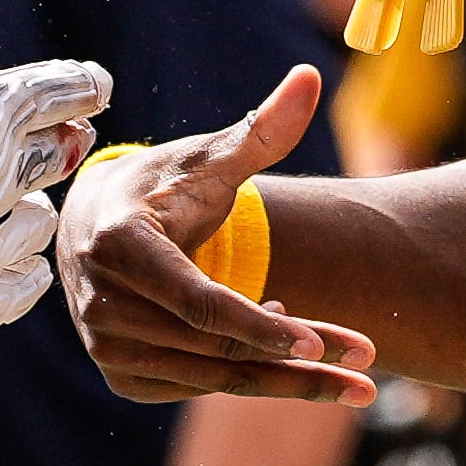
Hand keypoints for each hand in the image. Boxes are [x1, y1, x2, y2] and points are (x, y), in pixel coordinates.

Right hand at [0, 20, 109, 333]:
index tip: (97, 86)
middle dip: (64, 143)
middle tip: (71, 138)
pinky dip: (24, 274)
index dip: (78, 88)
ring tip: (24, 208)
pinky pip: (21, 287)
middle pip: (56, 154)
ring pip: (41, 222)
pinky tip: (26, 268)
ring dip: (33, 211)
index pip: (53, 92)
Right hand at [58, 67, 377, 403]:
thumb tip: (311, 77)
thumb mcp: (210, 158)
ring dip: (282, 381)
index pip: (198, 303)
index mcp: (120, 245)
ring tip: (343, 364)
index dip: (259, 327)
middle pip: (216, 350)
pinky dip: (242, 374)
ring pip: (211, 379)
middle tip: (367, 376)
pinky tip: (274, 345)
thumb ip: (262, 129)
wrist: (99, 223)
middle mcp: (103, 304)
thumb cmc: (166, 185)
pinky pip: (194, 388)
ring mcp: (105, 346)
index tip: (320, 344)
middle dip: (298, 365)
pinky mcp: (120, 375)